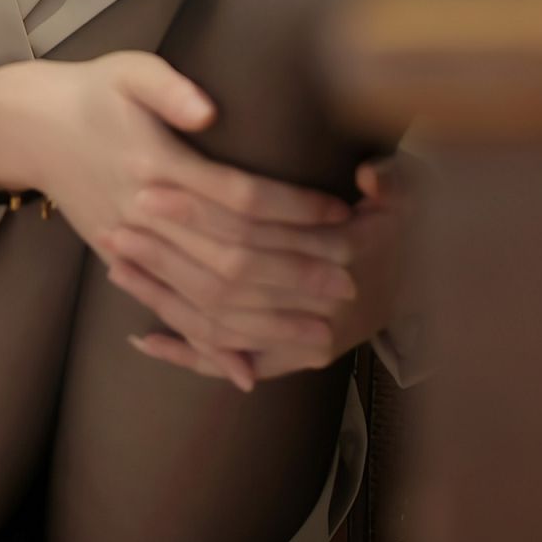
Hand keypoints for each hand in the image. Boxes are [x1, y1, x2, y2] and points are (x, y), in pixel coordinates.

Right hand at [5, 51, 353, 391]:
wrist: (29, 129)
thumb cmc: (90, 92)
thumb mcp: (127, 70)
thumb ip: (168, 88)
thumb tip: (208, 112)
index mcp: (156, 165)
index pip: (239, 198)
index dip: (292, 210)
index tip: (338, 215)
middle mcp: (145, 215)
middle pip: (231, 259)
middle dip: (294, 274)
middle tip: (349, 282)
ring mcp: (130, 247)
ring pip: (205, 299)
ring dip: (266, 320)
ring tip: (320, 333)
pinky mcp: (121, 264)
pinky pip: (170, 314)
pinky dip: (207, 346)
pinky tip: (246, 369)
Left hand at [112, 153, 417, 386]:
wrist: (425, 284)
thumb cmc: (410, 230)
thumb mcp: (415, 195)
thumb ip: (393, 182)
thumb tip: (367, 178)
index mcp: (344, 264)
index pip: (253, 237)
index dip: (199, 214)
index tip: (154, 188)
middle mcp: (319, 315)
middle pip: (224, 284)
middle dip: (166, 255)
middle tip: (118, 223)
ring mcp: (304, 344)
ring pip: (218, 325)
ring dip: (163, 297)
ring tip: (115, 263)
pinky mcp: (294, 361)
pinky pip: (233, 363)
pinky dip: (187, 353)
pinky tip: (143, 338)